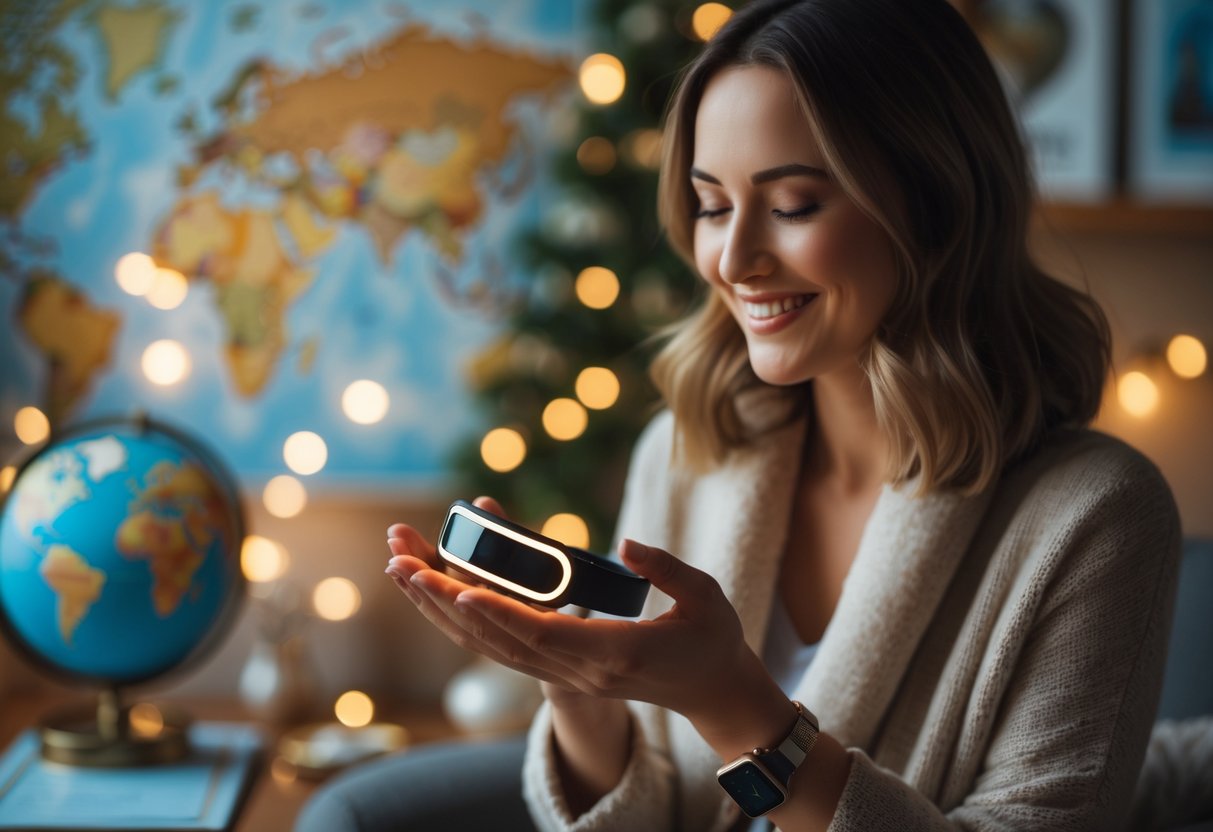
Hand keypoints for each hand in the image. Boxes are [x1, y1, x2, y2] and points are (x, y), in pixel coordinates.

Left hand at [390, 518, 763, 730]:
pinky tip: (438, 596)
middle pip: (501, 640)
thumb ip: (666, 570)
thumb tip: (625, 544)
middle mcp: (583, 670)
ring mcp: (570, 676)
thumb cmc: (713, 639)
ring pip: (492, 649)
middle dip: (445, 603)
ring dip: (443, 613)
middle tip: (401, 565)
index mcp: (616, 653)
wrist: (713, 692)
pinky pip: (505, 650)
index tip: (460, 589)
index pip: (545, 634)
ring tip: (404, 573)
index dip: (500, 612)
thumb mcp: (705, 598)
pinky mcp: (564, 672)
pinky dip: (467, 624)